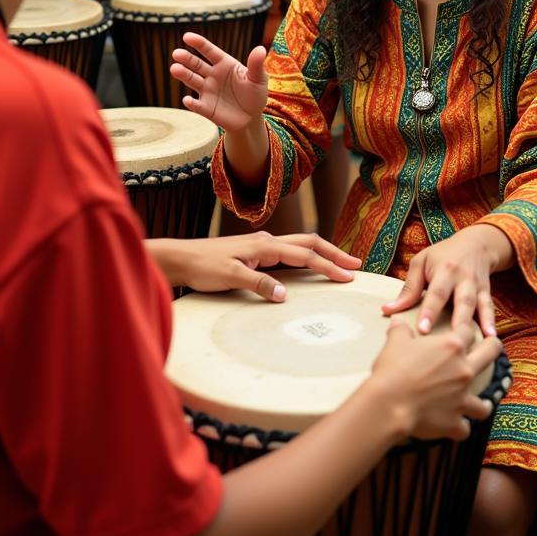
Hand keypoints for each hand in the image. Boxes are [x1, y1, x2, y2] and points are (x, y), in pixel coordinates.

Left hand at [151, 233, 361, 300]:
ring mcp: (261, 245)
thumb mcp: (230, 277)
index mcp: (265, 245)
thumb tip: (285, 294)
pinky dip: (305, 256)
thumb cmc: (203, 266)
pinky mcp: (255, 252)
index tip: (348, 276)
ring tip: (339, 263)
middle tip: (355, 265)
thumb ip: (258, 284)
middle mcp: (267, 241)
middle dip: (333, 253)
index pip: (305, 254)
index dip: (328, 265)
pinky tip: (307, 264)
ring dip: (321, 253)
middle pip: (308, 242)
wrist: (181, 258)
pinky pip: (288, 251)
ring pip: (299, 244)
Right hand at [171, 32, 268, 130]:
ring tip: (174, 69)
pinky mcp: (206, 108)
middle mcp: (212, 75)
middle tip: (177, 54)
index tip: (186, 36)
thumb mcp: (259, 79)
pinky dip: (191, 103)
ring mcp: (207, 91)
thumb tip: (260, 49)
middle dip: (186, 59)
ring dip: (183, 75)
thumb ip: (256, 65)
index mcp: (224, 64)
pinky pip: (197, 104)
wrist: (251, 118)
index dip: (198, 43)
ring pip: (192, 80)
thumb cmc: (255, 94)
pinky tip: (188, 100)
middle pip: (196, 64)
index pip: (209, 51)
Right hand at [369, 317, 502, 440]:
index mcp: (451, 346)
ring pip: (484, 403)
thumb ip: (400, 330)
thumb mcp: (395, 342)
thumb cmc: (393, 369)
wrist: (390, 402)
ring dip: (484, 403)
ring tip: (483, 403)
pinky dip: (460, 428)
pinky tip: (457, 427)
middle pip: (490, 354)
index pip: (468, 331)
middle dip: (494, 348)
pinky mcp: (455, 422)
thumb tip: (398, 321)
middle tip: (493, 346)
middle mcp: (463, 370)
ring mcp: (462, 398)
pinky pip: (465, 429)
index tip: (465, 330)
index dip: (466, 329)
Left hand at [381, 224, 512, 335]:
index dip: (430, 311)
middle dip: (456, 321)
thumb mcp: (421, 262)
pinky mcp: (487, 292)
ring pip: (478, 305)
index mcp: (444, 269)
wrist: (475, 244)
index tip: (422, 330)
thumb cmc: (441, 255)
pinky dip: (491, 322)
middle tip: (450, 342)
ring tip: (475, 343)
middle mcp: (463, 278)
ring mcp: (477, 286)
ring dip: (478, 324)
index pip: (436, 293)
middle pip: (461, 300)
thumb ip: (408, 288)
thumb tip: (388, 310)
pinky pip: (489, 307)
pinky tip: (491, 337)